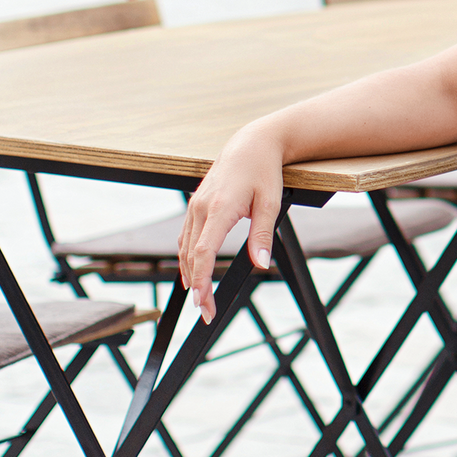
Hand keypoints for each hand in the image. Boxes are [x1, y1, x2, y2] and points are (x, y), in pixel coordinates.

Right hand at [178, 123, 284, 323]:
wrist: (251, 144)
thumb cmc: (264, 172)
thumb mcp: (271, 203)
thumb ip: (263, 236)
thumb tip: (261, 265)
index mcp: (219, 209)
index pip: (203, 253)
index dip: (201, 282)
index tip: (204, 304)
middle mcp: (201, 208)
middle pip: (191, 256)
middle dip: (196, 287)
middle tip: (206, 312)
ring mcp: (195, 206)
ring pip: (185, 248)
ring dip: (190, 274)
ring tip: (200, 299)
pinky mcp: (195, 205)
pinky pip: (186, 237)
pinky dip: (188, 258)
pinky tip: (192, 272)